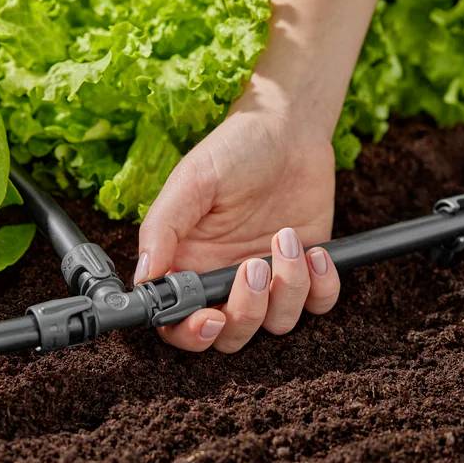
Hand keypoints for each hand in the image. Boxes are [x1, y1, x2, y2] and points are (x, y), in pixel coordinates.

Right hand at [134, 103, 340, 352]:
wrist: (288, 127)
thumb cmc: (234, 148)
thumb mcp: (191, 180)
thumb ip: (162, 229)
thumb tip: (143, 277)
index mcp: (188, 263)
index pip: (178, 322)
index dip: (191, 332)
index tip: (209, 316)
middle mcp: (224, 278)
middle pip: (230, 335)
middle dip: (245, 314)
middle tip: (253, 270)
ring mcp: (267, 279)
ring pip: (276, 324)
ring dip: (287, 289)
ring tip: (286, 239)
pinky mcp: (305, 270)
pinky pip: (318, 305)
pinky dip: (320, 288)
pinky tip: (315, 251)